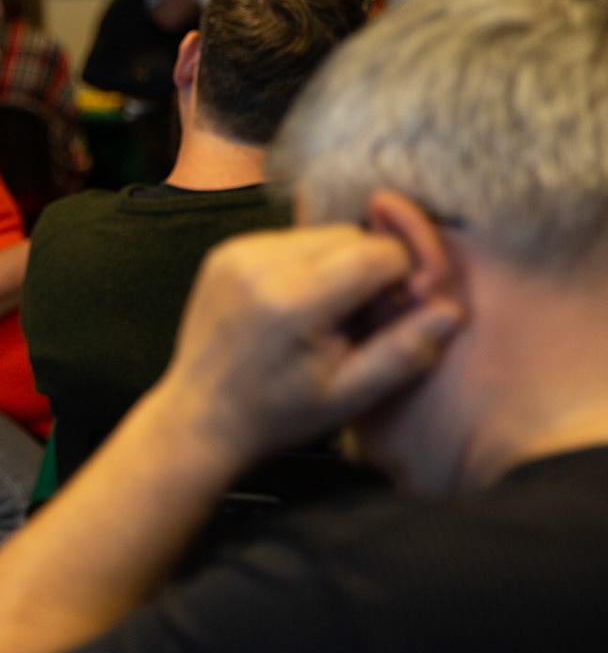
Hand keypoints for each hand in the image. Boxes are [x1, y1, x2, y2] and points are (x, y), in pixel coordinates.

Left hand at [157, 225, 462, 468]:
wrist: (199, 418)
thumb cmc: (276, 415)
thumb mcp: (349, 396)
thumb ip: (404, 352)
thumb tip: (453, 310)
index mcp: (292, 301)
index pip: (380, 254)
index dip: (400, 281)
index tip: (391, 316)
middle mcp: (259, 265)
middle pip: (352, 236)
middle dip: (369, 271)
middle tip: (357, 321)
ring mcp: (236, 253)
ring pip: (323, 234)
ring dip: (338, 265)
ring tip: (323, 316)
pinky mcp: (224, 252)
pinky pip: (290, 240)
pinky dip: (306, 264)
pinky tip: (295, 306)